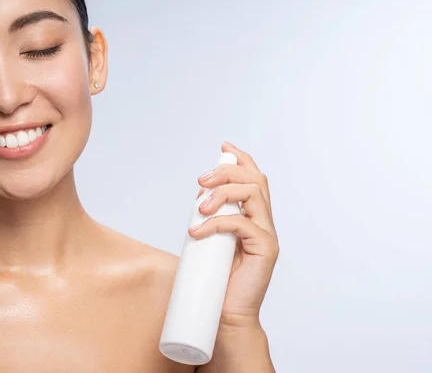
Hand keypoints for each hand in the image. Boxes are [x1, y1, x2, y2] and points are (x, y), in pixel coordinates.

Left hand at [189, 142, 278, 327]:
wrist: (227, 317)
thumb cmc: (216, 282)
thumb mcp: (210, 242)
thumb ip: (212, 220)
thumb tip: (198, 200)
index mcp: (254, 218)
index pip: (254, 179)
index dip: (241, 159)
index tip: (224, 147)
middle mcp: (264, 222)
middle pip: (255, 179)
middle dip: (226, 171)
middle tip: (201, 180)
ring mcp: (267, 235)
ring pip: (253, 193)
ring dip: (223, 191)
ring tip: (199, 207)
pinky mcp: (266, 249)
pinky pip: (242, 224)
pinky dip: (216, 223)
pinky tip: (197, 232)